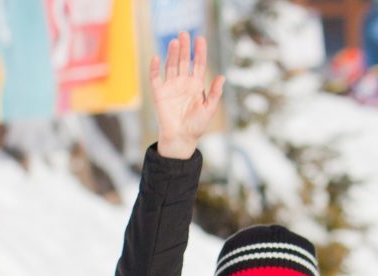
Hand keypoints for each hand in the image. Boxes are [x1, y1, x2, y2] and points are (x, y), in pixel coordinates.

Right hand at [149, 32, 222, 159]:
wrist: (181, 139)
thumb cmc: (196, 126)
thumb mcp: (209, 109)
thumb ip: (214, 93)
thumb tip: (222, 77)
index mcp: (196, 85)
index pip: (198, 64)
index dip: (199, 52)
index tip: (200, 39)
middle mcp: (183, 83)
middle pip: (184, 61)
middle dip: (185, 48)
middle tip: (184, 33)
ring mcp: (171, 87)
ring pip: (171, 66)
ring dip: (172, 54)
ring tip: (175, 42)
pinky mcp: (159, 93)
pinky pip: (155, 78)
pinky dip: (154, 68)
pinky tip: (156, 57)